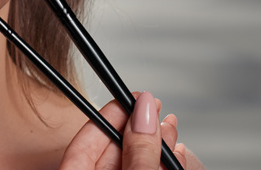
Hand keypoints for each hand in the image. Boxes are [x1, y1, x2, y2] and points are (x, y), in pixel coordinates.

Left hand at [59, 92, 203, 169]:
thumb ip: (140, 153)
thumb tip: (146, 114)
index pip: (85, 140)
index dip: (111, 115)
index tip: (133, 97)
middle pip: (112, 150)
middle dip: (138, 127)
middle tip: (156, 108)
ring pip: (133, 162)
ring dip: (154, 145)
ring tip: (170, 128)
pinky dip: (161, 165)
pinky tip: (175, 155)